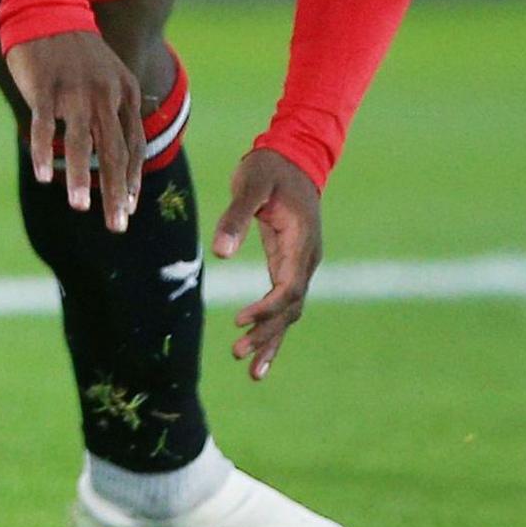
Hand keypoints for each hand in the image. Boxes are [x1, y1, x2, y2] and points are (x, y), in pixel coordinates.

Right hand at [4, 29, 143, 231]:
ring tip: (80, 206)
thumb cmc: (76, 54)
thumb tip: (118, 153)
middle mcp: (104, 94)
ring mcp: (74, 91)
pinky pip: (45, 125)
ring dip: (82, 177)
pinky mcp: (45, 86)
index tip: (130, 208)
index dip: (133, 179)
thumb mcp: (107, 77)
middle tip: (118, 225)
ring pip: (82, 141)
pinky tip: (43, 174)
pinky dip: (44, 151)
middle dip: (116, 192)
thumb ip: (114, 111)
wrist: (48, 12)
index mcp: (123, 93)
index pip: (133, 145)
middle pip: (114, 151)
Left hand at [211, 148, 322, 380]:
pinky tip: (258, 350)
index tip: (239, 322)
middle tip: (237, 354)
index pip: (288, 288)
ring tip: (251, 371)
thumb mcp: (250, 184)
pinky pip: (283, 302)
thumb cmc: (269, 168)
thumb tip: (220, 252)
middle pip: (290, 308)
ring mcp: (300, 264)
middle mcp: (306, 259)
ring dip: (271, 339)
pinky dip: (272, 326)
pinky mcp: (288, 264)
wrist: (292, 155)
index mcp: (302, 243)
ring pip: (289, 312)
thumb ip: (236, 216)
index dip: (265, 309)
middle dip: (266, 333)